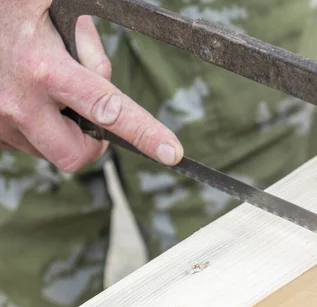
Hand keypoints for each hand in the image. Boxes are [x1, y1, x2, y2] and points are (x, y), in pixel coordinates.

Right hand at [0, 0, 182, 171]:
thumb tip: (103, 73)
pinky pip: (25, 144)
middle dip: (93, 142)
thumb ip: (86, 39)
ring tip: (47, 89)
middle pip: (77, 154)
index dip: (145, 133)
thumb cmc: (8, 11)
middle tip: (94, 118)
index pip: (109, 110)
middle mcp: (19, 104)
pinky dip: (37, 128)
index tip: (172, 153)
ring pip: (49, 150)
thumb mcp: (47, 4)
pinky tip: (28, 97)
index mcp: (44, 69)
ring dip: (61, 130)